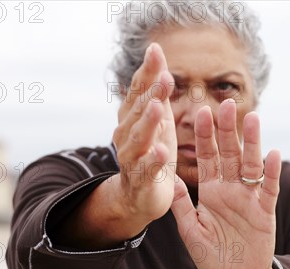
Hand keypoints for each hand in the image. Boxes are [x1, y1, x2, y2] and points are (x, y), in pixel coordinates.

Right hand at [113, 43, 176, 223]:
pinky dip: (153, 160)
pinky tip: (161, 151)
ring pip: (139, 138)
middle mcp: (126, 135)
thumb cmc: (152, 153)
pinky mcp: (141, 181)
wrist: (138, 197)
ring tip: (156, 106)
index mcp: (131, 118)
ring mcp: (132, 158)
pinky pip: (147, 169)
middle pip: (138, 111)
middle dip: (150, 93)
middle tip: (163, 76)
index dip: (147, 72)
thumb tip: (159, 60)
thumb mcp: (158, 122)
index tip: (156, 50)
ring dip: (148, 122)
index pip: (138, 90)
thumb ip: (157, 94)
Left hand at [171, 99, 281, 268]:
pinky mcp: (265, 212)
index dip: (204, 136)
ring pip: (250, 165)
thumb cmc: (212, 255)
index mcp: (210, 191)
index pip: (206, 157)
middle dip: (227, 129)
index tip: (199, 111)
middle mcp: (230, 189)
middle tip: (226, 103)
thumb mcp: (190, 230)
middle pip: (229, 153)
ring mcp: (249, 198)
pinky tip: (273, 155)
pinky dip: (271, 173)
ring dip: (251, 143)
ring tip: (252, 118)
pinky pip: (269, 189)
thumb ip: (182, 205)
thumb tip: (169, 177)